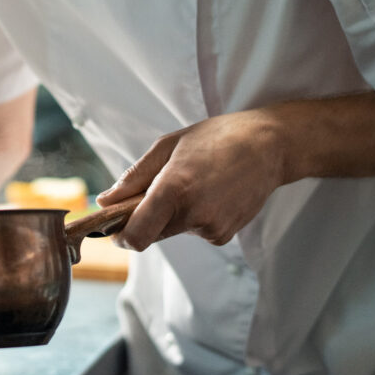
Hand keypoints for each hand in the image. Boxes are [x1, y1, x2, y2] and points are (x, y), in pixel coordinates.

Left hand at [96, 109, 285, 249]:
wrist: (269, 146)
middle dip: (145, 219)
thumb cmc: (216, 138)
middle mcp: (193, 214)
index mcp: (173, 189)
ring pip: (173, 231)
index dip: (120, 236)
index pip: (136, 235)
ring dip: (172, 215)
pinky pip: (195, 232)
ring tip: (194, 184)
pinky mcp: (224, 235)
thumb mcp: (167, 146)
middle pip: (152, 235)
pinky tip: (210, 193)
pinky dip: (194, 217)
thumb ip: (134, 177)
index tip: (114, 229)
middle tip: (155, 191)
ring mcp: (211, 228)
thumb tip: (106, 201)